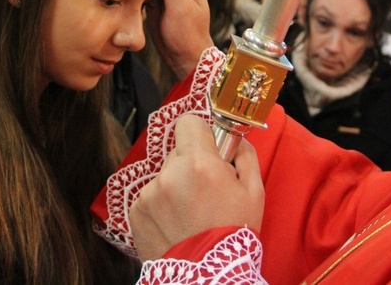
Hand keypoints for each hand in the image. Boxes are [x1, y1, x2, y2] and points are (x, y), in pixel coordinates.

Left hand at [130, 114, 263, 260]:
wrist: (207, 276)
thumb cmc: (233, 234)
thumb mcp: (254, 192)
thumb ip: (245, 156)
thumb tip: (237, 140)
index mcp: (199, 162)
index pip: (189, 122)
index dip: (201, 133)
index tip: (208, 147)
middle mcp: (169, 174)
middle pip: (178, 152)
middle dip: (191, 165)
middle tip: (207, 190)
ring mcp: (149, 193)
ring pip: (165, 176)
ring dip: (176, 187)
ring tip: (191, 214)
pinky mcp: (136, 211)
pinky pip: (150, 196)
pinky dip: (162, 206)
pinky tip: (176, 224)